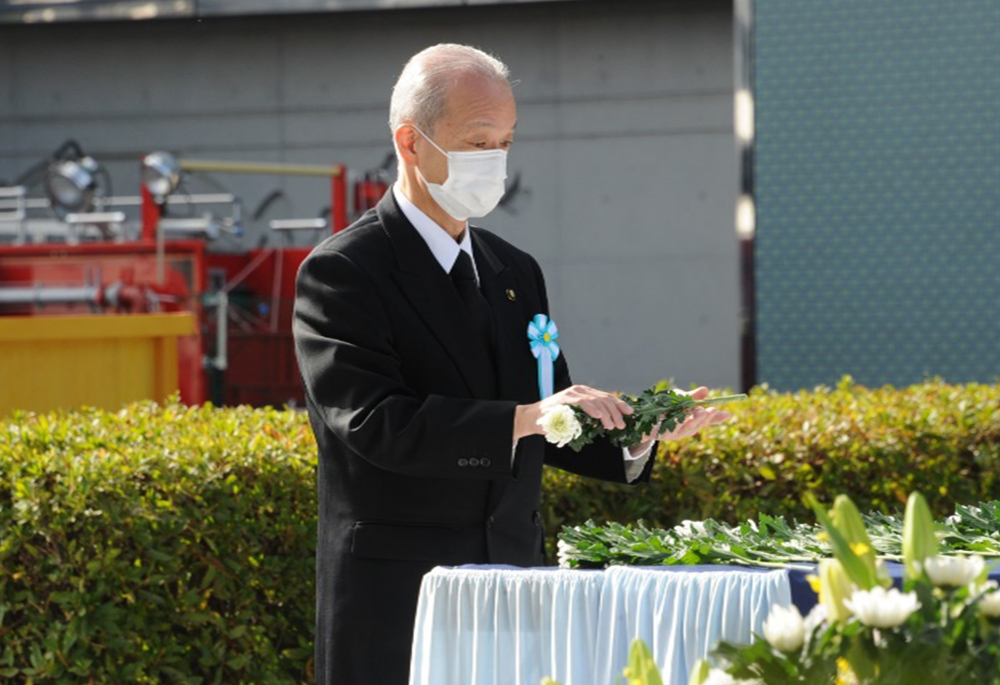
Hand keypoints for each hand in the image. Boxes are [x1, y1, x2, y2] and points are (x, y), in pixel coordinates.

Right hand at [514, 384, 632, 440]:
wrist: (533, 418)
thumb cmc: (554, 420)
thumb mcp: (576, 418)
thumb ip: (589, 418)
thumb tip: (606, 423)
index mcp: (585, 394)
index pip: (606, 398)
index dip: (619, 405)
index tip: (630, 413)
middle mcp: (581, 391)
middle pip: (604, 399)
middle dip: (615, 412)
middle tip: (621, 425)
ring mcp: (573, 393)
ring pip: (596, 401)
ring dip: (606, 414)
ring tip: (611, 426)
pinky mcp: (564, 398)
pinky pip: (582, 402)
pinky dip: (591, 409)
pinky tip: (598, 417)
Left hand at [639, 386, 732, 443]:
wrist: (643, 418)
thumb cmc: (665, 408)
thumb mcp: (679, 399)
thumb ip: (692, 397)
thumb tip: (705, 390)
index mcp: (692, 420)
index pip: (707, 419)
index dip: (717, 417)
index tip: (727, 414)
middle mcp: (686, 428)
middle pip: (699, 424)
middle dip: (706, 417)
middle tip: (712, 410)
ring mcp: (676, 433)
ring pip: (688, 427)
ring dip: (695, 420)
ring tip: (702, 412)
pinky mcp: (665, 434)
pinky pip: (673, 428)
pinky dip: (679, 422)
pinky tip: (684, 417)